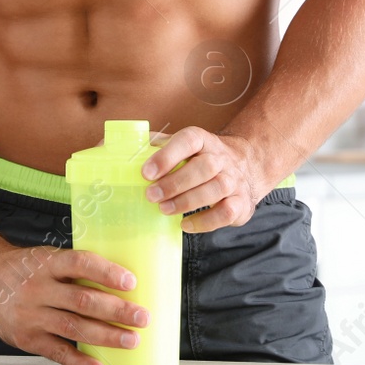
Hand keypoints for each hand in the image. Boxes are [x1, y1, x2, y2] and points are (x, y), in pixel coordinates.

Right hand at [0, 244, 149, 364]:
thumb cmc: (23, 268)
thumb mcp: (45, 258)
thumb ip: (74, 270)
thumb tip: (118, 282)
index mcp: (46, 262)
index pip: (80, 264)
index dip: (106, 272)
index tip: (131, 282)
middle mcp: (38, 288)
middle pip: (82, 300)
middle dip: (116, 311)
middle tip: (142, 317)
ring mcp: (31, 315)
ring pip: (74, 327)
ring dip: (107, 336)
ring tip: (131, 340)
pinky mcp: (28, 338)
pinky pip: (57, 352)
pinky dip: (79, 362)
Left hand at [142, 126, 265, 232]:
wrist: (244, 167)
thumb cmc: (201, 159)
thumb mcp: (183, 147)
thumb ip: (157, 145)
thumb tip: (121, 148)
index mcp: (204, 140)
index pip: (189, 140)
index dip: (167, 155)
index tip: (146, 173)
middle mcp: (222, 158)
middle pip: (204, 167)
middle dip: (175, 183)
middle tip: (151, 195)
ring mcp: (235, 181)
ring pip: (217, 188)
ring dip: (187, 201)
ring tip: (164, 209)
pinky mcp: (241, 203)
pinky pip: (227, 213)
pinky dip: (205, 222)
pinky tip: (186, 225)